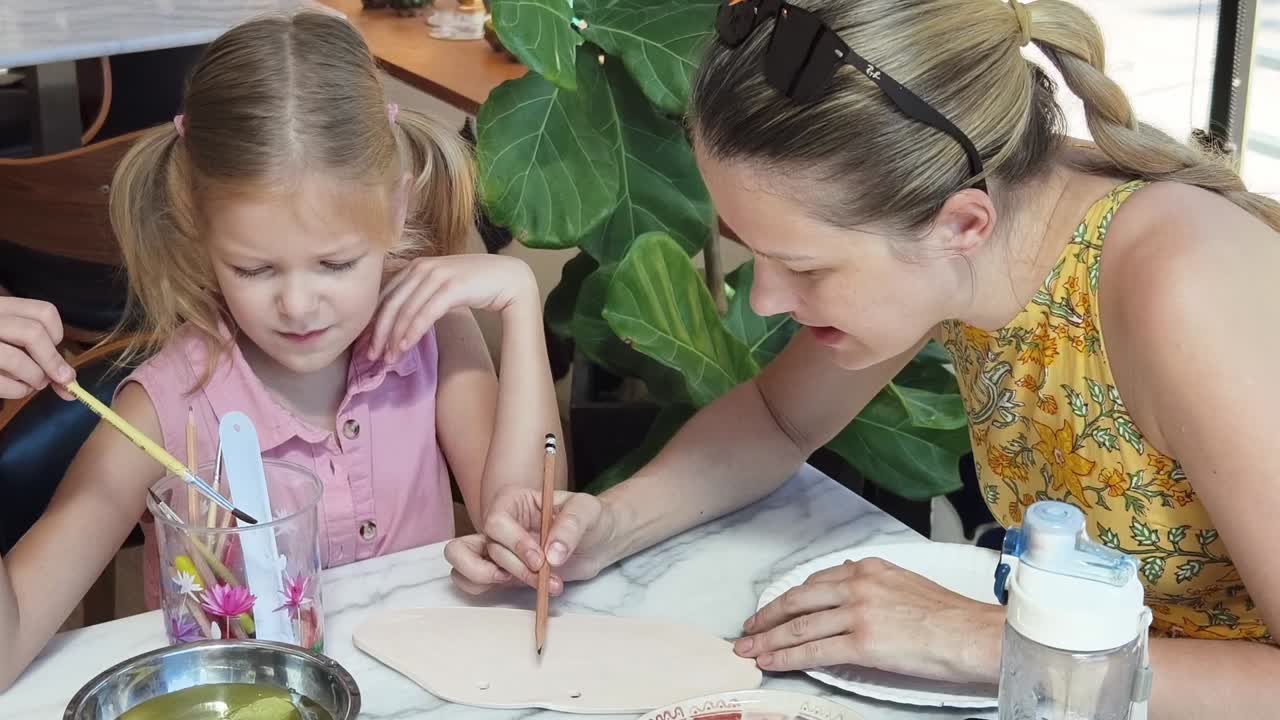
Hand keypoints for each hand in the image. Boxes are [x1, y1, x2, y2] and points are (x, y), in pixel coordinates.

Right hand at [0, 297, 73, 399]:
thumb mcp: (11, 340)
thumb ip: (41, 355)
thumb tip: (71, 383)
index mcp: (0, 306)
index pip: (44, 311)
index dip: (57, 333)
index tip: (55, 347)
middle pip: (33, 333)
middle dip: (52, 361)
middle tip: (58, 378)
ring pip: (17, 359)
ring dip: (35, 378)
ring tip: (33, 383)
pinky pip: (2, 383)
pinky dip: (18, 391)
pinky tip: (17, 389)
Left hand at [368, 254, 537, 362]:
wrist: (510, 279)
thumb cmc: (477, 284)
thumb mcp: (443, 286)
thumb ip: (423, 294)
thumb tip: (401, 319)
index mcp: (416, 266)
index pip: (386, 295)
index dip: (374, 321)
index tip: (368, 344)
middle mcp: (422, 267)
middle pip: (391, 304)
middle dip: (379, 333)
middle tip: (372, 356)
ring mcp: (437, 275)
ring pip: (406, 311)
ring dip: (394, 337)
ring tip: (389, 358)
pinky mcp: (451, 287)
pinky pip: (425, 313)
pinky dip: (412, 331)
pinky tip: (405, 347)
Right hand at [444, 486, 615, 595]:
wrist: (600, 541)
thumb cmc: (592, 518)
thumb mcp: (588, 512)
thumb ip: (570, 527)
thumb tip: (551, 555)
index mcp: (514, 502)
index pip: (495, 521)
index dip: (514, 543)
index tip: (541, 559)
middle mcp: (500, 525)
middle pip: (483, 547)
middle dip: (513, 567)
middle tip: (544, 575)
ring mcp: (498, 549)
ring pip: (463, 564)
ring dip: (491, 581)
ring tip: (531, 585)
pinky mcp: (503, 572)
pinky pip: (473, 582)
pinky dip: (488, 591)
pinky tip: (526, 589)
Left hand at [735, 557, 1003, 683]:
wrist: (972, 633)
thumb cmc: (949, 616)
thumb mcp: (906, 583)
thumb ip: (873, 585)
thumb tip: (848, 593)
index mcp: (868, 569)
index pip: (816, 582)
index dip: (789, 598)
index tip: (775, 608)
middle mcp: (858, 585)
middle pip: (799, 600)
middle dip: (768, 617)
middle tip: (748, 629)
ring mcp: (858, 613)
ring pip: (800, 626)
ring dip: (769, 639)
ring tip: (749, 649)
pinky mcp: (862, 643)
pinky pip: (813, 650)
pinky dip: (787, 657)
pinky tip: (772, 661)